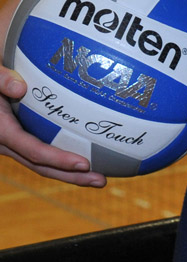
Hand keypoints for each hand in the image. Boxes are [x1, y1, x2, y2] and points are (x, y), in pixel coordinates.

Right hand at [0, 65, 105, 185]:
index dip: (59, 160)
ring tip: (98, 176)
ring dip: (69, 173)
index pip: (34, 151)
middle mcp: (7, 144)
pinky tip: (85, 153)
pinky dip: (61, 158)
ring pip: (42, 164)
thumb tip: (21, 88)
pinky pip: (41, 152)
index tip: (84, 164)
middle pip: (42, 166)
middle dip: (72, 176)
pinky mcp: (19, 139)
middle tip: (101, 181)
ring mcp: (13, 144)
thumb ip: (1, 80)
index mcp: (2, 132)